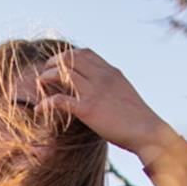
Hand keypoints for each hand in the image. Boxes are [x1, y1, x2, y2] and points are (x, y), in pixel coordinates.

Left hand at [34, 48, 173, 160]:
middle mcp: (102, 76)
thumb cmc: (138, 119)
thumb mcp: (125, 95)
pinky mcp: (88, 109)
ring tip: (39, 85)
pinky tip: (38, 109)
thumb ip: (112, 89)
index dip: (69, 56)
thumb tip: (104, 93)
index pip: (86, 53)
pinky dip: (45, 103)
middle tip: (45, 73)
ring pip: (63, 73)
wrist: (147, 131)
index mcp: (111, 72)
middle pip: (71, 58)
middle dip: (54, 63)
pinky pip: (60, 100)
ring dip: (46, 77)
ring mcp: (95, 91)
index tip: (60, 65)